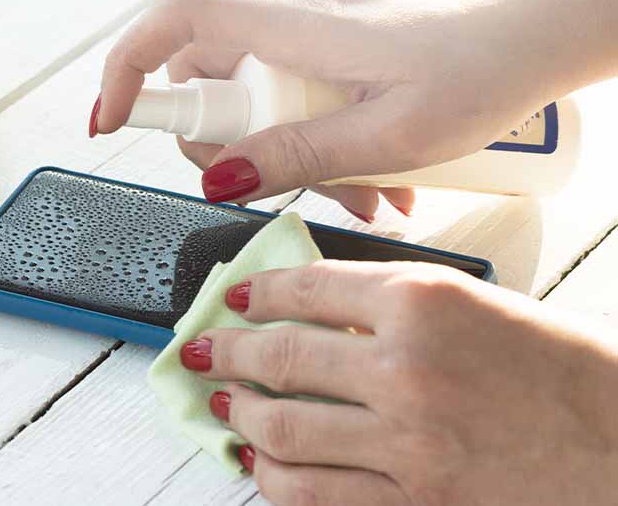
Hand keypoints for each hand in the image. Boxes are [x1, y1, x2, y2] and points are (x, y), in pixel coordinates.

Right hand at [92, 0, 617, 217]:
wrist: (546, 25)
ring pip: (257, 97)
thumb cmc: (488, 62)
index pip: (173, 19)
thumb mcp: (391, 132)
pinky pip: (296, 94)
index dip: (123, 65)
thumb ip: (299, 155)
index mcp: (293, 27)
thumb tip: (220, 178)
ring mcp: (312, 31)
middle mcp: (291, 20)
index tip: (109, 121)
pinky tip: (375, 178)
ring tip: (365, 197)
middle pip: (207, 81)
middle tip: (286, 188)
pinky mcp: (334, 45)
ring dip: (287, 156)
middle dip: (232, 149)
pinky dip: (317, 140)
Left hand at [180, 260, 617, 505]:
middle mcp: (406, 370)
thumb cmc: (568, 376)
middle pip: (280, 356)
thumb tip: (315, 307)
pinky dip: (272, 475)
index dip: (257, 291)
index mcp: (426, 303)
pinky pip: (312, 494)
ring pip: (282, 427)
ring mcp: (404, 445)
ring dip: (239, 412)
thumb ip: (392, 304)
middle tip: (204, 349)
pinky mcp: (410, 504)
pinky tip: (259, 459)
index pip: (307, 287)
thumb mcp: (480, 306)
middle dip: (227, 351)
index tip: (235, 297)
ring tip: (223, 400)